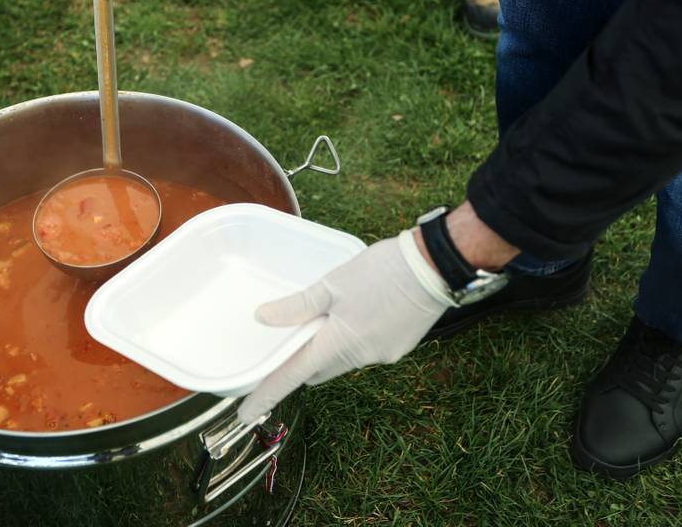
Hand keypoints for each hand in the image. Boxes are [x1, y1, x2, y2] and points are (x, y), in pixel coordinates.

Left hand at [237, 229, 457, 423]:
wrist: (435, 267)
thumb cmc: (382, 272)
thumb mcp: (332, 284)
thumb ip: (297, 305)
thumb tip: (263, 317)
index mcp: (338, 344)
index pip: (292, 377)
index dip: (267, 394)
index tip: (246, 413)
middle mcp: (360, 358)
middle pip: (319, 369)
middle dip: (302, 363)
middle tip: (290, 343)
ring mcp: (383, 355)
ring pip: (344, 359)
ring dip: (331, 347)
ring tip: (331, 315)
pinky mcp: (399, 347)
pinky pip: (367, 350)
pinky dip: (356, 338)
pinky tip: (363, 312)